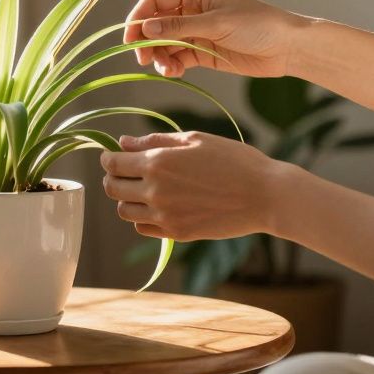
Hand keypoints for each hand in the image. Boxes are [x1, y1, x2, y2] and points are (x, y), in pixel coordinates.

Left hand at [100, 132, 289, 240]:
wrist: (265, 196)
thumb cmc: (234, 160)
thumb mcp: (194, 139)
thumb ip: (155, 141)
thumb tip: (123, 141)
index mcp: (158, 163)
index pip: (113, 163)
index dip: (108, 158)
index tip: (112, 156)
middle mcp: (155, 191)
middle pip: (112, 188)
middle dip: (113, 178)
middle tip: (125, 171)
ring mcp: (165, 216)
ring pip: (124, 211)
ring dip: (126, 198)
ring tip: (143, 189)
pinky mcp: (177, 234)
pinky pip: (143, 227)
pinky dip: (142, 217)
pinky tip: (158, 206)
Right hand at [124, 0, 309, 77]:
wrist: (287, 48)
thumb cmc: (257, 25)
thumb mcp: (216, 24)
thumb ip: (180, 27)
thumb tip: (146, 28)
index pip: (154, 1)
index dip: (138, 18)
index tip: (129, 38)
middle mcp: (191, 10)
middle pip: (155, 24)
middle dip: (146, 40)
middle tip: (143, 58)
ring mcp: (196, 32)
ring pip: (164, 43)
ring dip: (159, 56)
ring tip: (165, 69)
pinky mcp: (203, 52)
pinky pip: (177, 58)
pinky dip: (171, 65)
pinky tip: (174, 73)